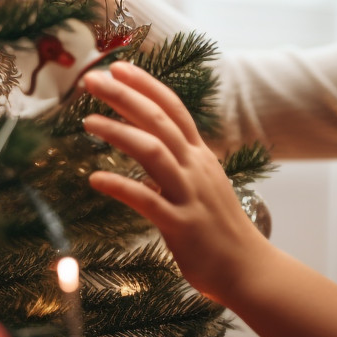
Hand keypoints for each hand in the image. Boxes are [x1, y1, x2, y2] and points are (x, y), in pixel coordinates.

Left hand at [81, 61, 269, 303]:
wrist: (249, 269)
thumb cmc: (220, 230)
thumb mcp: (201, 189)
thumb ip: (175, 173)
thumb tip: (143, 170)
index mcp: (200, 157)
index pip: (173, 109)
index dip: (146, 86)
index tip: (118, 67)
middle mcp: (196, 168)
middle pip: (159, 121)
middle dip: (125, 96)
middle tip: (92, 80)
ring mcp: (190, 195)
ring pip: (153, 152)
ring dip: (119, 132)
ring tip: (87, 121)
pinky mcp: (181, 225)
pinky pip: (147, 200)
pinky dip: (120, 186)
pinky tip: (95, 179)